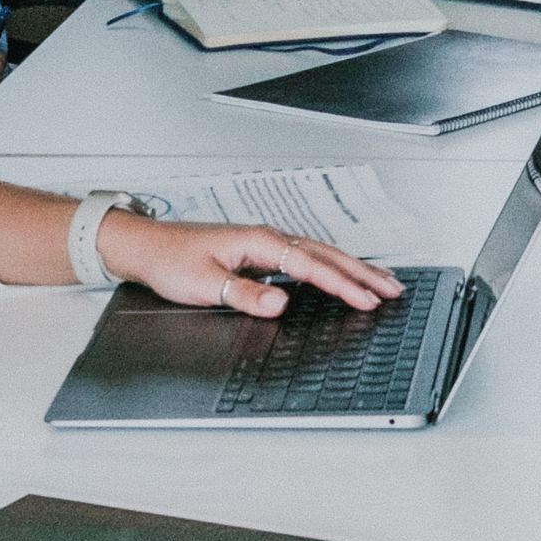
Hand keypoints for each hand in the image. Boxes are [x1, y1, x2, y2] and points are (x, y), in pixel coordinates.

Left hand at [101, 212, 403, 317]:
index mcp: (259, 241)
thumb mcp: (203, 284)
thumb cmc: (171, 261)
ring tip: (380, 281)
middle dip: (362, 273)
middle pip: (326, 255)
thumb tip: (280, 303)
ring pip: (320, 254)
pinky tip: (338, 274)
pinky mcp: (260, 250)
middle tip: (394, 290)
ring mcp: (266, 242)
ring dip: (352, 267)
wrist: (147, 246)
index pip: (311, 266)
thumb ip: (245, 294)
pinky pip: (306, 257)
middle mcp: (267, 237)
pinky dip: (331, 266)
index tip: (367, 300)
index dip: (342, 285)